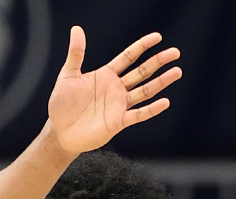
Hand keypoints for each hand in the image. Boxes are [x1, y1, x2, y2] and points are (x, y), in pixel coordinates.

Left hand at [47, 26, 181, 153]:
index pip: (128, 57)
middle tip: (174, 53)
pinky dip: (151, 109)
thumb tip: (76, 30)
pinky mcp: (118, 122)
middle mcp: (116, 89)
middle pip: (142, 72)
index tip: (157, 37)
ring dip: (161, 82)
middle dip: (158, 62)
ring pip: (144, 91)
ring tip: (176, 72)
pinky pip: (138, 114)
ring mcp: (119, 105)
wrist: (59, 131)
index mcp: (106, 75)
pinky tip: (164, 102)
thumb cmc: (62, 105)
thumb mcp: (68, 75)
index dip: (142, 46)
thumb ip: (76, 53)